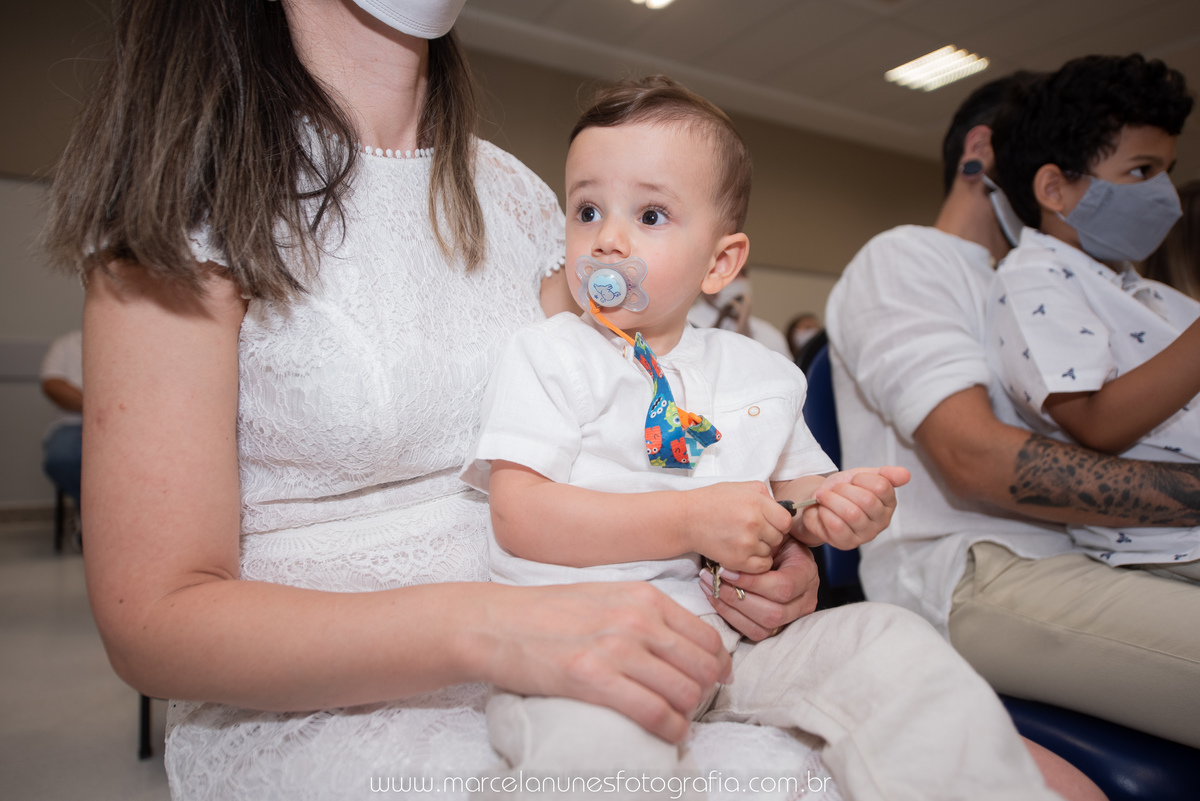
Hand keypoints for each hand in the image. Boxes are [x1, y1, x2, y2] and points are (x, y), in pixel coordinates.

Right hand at [481, 582, 730, 743]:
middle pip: (704, 666)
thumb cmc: (547, 612)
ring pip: (686, 691)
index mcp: (643, 597)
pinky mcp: (594, 679)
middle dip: (707, 691)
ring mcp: (617, 649)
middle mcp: (637, 620)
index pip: (706, 636)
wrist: (495, 623)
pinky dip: (671, 729)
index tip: (711, 681)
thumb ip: (642, 613)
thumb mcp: (605, 596)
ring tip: (678, 721)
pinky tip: (669, 734)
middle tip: (694, 705)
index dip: (717, 665)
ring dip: (689, 713)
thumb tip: (677, 643)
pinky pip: (656, 712)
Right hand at [684, 481, 792, 573]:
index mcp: (756, 502)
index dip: (778, 522)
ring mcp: (746, 543)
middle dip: (769, 535)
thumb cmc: (710, 502)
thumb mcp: (739, 487)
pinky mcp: (738, 560)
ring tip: (743, 540)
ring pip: (770, 552)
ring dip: (760, 548)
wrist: (685, 520)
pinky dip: (756, 562)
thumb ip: (763, 494)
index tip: (769, 522)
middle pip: (779, 537)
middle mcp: (754, 522)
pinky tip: (744, 553)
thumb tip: (781, 507)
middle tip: (752, 531)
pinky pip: (762, 566)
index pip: (785, 520)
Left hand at [700, 538, 819, 640]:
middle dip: (737, 598)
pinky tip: (714, 597)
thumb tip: (741, 547)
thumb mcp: (774, 534)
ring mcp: (791, 618)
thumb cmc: (774, 541)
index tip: (725, 570)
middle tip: (713, 579)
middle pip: (772, 613)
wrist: (780, 552)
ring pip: (762, 628)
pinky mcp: (775, 629)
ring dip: (729, 608)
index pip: (783, 587)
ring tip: (709, 586)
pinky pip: (752, 633)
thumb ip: (764, 541)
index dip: (752, 582)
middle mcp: (804, 601)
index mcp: (806, 575)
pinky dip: (729, 616)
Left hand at [799, 466, 910, 549]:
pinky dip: (825, 513)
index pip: (882, 486)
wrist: (818, 502)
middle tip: (835, 489)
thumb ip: (885, 474)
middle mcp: (882, 521)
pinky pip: (837, 526)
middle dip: (844, 489)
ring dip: (832, 500)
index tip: (853, 480)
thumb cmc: (843, 489)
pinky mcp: (848, 543)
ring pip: (851, 513)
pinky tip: (823, 510)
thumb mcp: (863, 475)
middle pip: (867, 500)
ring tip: (825, 497)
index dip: (861, 478)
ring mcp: (866, 534)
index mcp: (889, 502)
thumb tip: (906, 474)